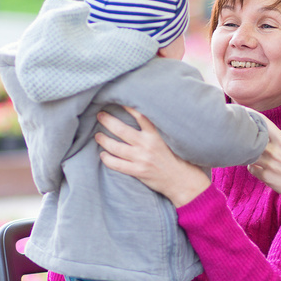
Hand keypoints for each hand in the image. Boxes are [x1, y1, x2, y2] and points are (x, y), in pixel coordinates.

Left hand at [95, 108, 210, 207]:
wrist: (182, 180)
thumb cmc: (176, 159)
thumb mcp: (169, 141)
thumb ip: (155, 132)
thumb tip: (142, 119)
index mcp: (155, 135)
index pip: (140, 116)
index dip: (127, 107)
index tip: (117, 100)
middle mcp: (147, 145)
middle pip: (121, 129)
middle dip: (107, 120)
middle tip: (100, 115)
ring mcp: (141, 158)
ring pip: (115, 146)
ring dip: (103, 139)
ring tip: (98, 135)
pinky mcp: (137, 171)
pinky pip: (116, 164)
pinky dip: (107, 158)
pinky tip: (103, 155)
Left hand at [248, 119, 280, 200]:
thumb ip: (277, 139)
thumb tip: (262, 132)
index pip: (264, 122)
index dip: (252, 116)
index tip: (244, 112)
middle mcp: (275, 150)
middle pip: (252, 137)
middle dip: (245, 135)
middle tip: (239, 134)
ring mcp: (269, 163)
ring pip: (248, 154)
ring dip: (247, 154)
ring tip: (249, 154)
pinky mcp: (265, 176)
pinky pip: (251, 168)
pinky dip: (252, 167)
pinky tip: (258, 168)